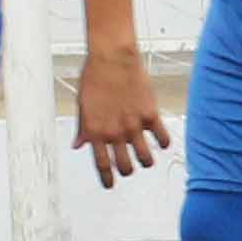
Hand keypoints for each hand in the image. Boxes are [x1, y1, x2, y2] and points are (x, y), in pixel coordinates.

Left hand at [76, 43, 172, 185]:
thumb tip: (79, 145)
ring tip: (145, 157)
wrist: (112, 56)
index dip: (107, 179)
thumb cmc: (94, 75)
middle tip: (128, 166)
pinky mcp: (151, 115)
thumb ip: (83, 128)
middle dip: (127, 170)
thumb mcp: (82, 104)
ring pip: (145, 159)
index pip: (102, 165)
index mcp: (95, 132)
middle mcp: (114, 133)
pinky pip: (161, 139)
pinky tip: (160, 140)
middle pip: (126, 167)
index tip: (110, 184)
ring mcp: (134, 125)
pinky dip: (162, 143)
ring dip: (145, 161)